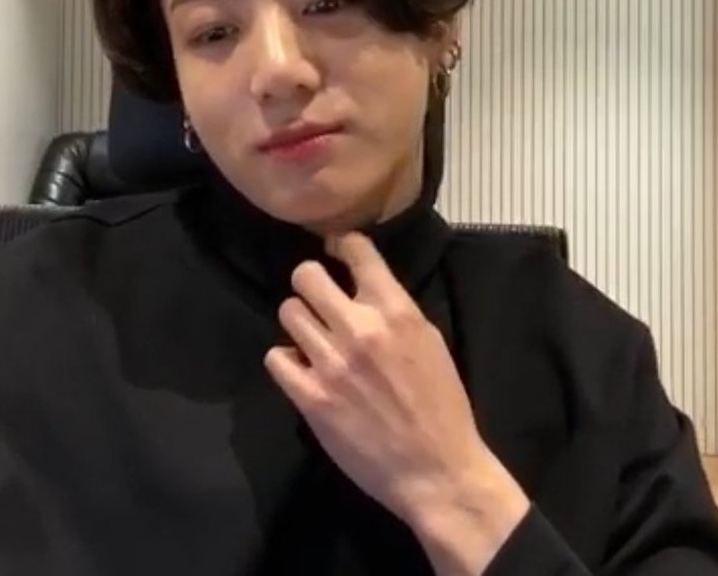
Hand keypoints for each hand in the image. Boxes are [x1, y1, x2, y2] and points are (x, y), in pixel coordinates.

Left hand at [264, 231, 527, 574]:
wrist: (437, 471)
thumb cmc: (441, 406)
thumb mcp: (429, 342)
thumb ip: (394, 311)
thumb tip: (362, 288)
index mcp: (396, 311)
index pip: (356, 249)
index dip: (342, 246)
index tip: (338, 253)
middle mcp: (359, 329)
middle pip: (305, 275)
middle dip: (310, 283)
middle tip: (318, 299)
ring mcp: (331, 363)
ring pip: (288, 312)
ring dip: (300, 322)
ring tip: (312, 337)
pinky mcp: (310, 397)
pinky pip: (276, 357)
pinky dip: (286, 360)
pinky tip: (302, 368)